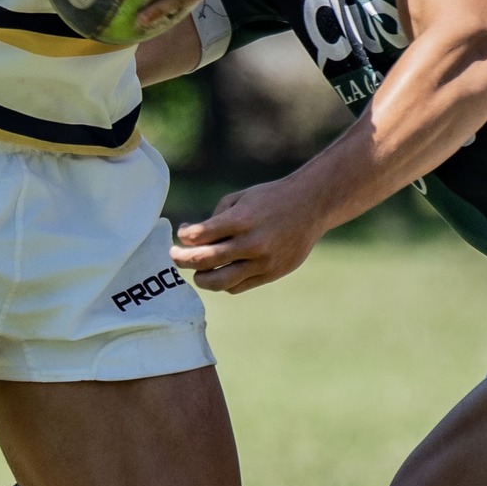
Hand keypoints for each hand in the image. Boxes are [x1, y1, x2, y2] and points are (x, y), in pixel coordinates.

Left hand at [171, 176, 326, 292]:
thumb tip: (189, 237)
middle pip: (204, 261)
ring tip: (197, 272)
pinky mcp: (271, 274)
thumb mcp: (240, 198)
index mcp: (241, 219)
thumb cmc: (270, 199)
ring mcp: (263, 262)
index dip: (184, 237)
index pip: (199, 236)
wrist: (311, 206)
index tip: (182, 235)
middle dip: (182, 259)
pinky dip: (224, 282)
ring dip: (201, 278)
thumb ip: (215, 218)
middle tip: (174, 256)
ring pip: (219, 282)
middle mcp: (251, 243)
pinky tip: (221, 272)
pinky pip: (238, 287)